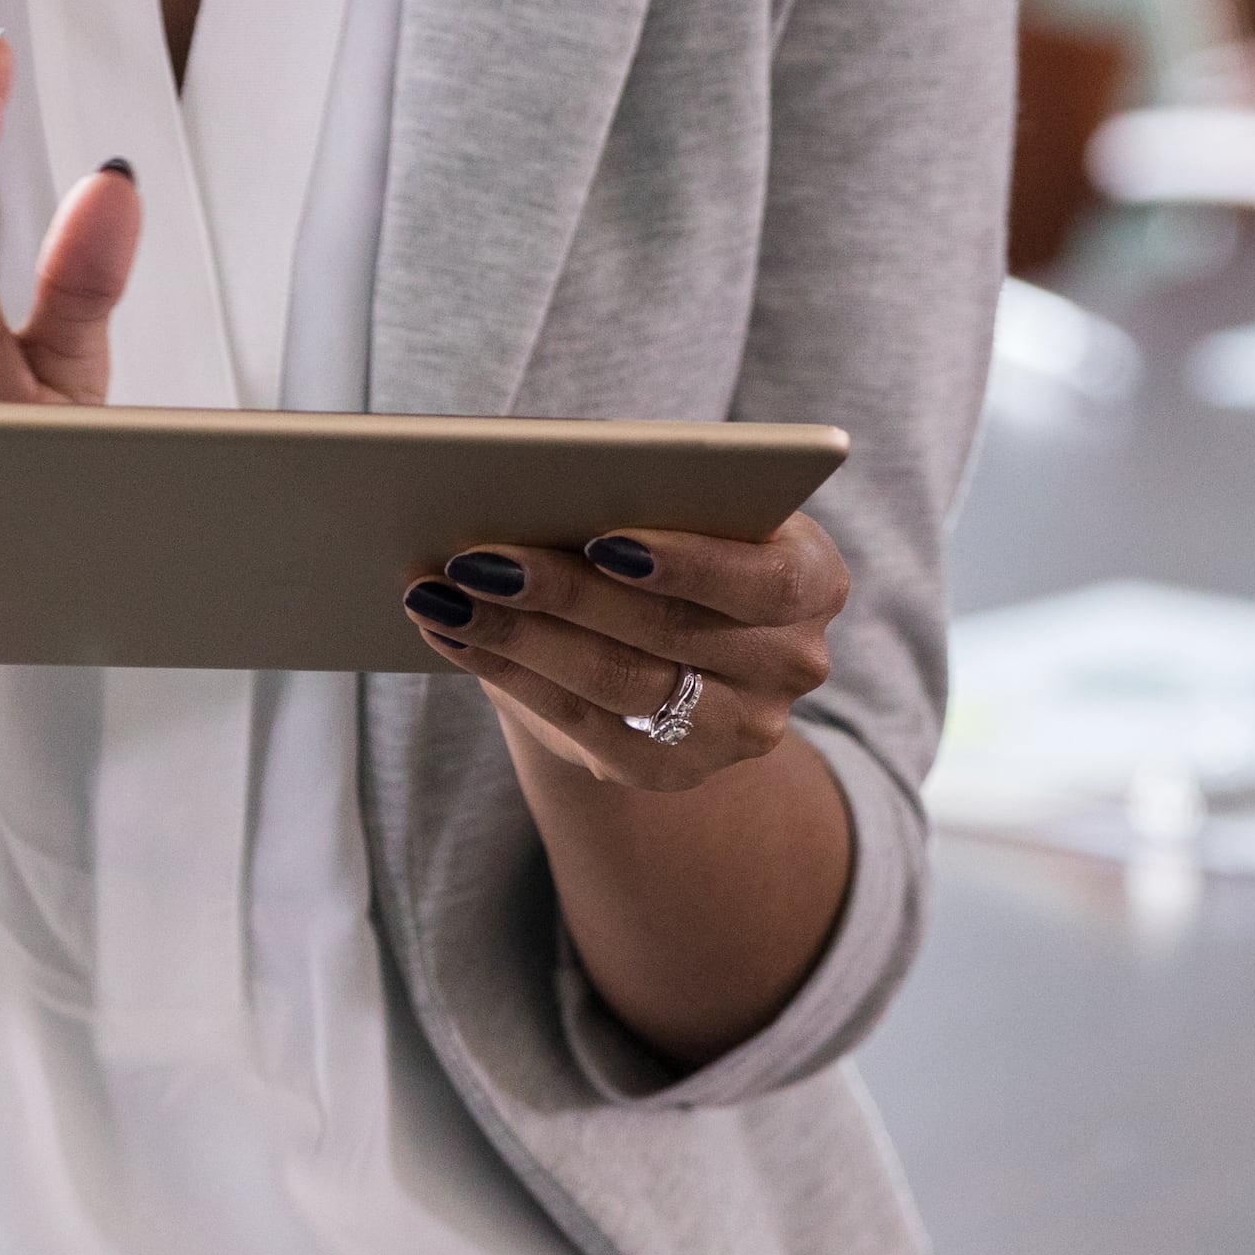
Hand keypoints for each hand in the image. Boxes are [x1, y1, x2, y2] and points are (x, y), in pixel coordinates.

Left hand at [399, 515, 850, 793]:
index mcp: (814, 582)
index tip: (604, 538)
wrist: (688, 645)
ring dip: (516, 637)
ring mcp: (738, 730)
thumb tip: (538, 484)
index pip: (762, 579)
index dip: (686, 562)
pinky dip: (508, 675)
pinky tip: (453, 636)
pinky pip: (582, 726)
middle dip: (561, 592)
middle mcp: (793, 664)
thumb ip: (645, 498)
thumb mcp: (687, 511)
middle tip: (472, 556)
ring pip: (617, 684)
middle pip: (668, 632)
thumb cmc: (680, 543)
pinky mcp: (672, 770)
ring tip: (441, 595)